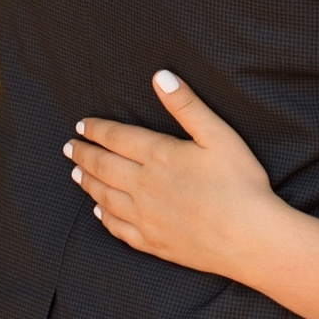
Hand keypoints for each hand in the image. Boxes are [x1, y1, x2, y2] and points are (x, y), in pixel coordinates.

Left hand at [67, 71, 287, 281]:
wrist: (248, 238)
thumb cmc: (240, 183)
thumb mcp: (219, 136)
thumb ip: (187, 106)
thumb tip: (160, 76)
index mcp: (159, 156)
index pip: (117, 138)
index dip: (97, 129)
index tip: (82, 125)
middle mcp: (143, 186)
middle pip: (104, 166)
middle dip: (84, 154)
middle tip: (69, 147)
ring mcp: (145, 217)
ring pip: (105, 196)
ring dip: (88, 182)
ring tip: (75, 173)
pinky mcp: (152, 242)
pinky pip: (118, 228)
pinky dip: (104, 217)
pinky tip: (99, 212)